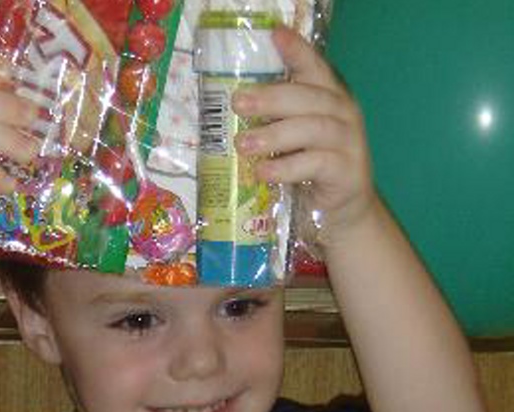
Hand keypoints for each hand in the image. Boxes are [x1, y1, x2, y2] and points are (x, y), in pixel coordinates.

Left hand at [233, 27, 377, 242]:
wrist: (342, 212)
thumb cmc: (309, 169)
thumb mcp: (292, 140)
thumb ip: (273, 120)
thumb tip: (227, 109)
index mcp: (328, 98)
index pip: (314, 67)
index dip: (297, 50)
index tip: (274, 35)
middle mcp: (343, 113)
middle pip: (309, 97)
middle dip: (272, 97)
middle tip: (237, 102)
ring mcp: (349, 142)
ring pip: (313, 129)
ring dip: (274, 135)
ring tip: (242, 144)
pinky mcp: (347, 172)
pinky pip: (316, 164)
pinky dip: (287, 167)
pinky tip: (263, 172)